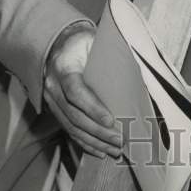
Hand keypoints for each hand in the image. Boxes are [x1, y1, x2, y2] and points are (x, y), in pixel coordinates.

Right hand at [44, 23, 122, 157]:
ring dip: (94, 141)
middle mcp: (54, 87)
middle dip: (98, 131)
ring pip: (71, 127)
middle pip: (74, 115)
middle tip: (119, 140)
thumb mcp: (91, 39)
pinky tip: (100, 151)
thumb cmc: (81, 42)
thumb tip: (137, 57)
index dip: (92, 108)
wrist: (58, 45)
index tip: (111, 120)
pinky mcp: (56, 110)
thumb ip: (108, 49)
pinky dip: (85, 142)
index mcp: (64, 67)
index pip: (75, 91)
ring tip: (115, 150)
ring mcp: (52, 101)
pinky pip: (69, 130)